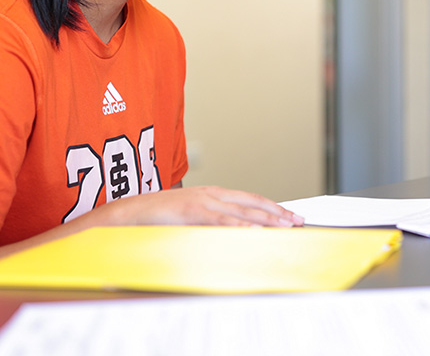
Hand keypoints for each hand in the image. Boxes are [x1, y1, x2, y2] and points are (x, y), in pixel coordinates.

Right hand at [106, 186, 304, 227]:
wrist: (130, 213)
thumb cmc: (160, 218)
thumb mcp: (192, 219)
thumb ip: (212, 224)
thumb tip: (234, 235)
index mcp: (214, 195)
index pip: (251, 200)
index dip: (273, 207)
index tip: (291, 216)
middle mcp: (213, 194)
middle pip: (253, 202)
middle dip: (278, 212)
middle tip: (298, 221)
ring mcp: (203, 201)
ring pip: (242, 210)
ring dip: (266, 218)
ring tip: (285, 226)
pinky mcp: (192, 211)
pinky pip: (220, 220)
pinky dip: (238, 224)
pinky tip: (253, 229)